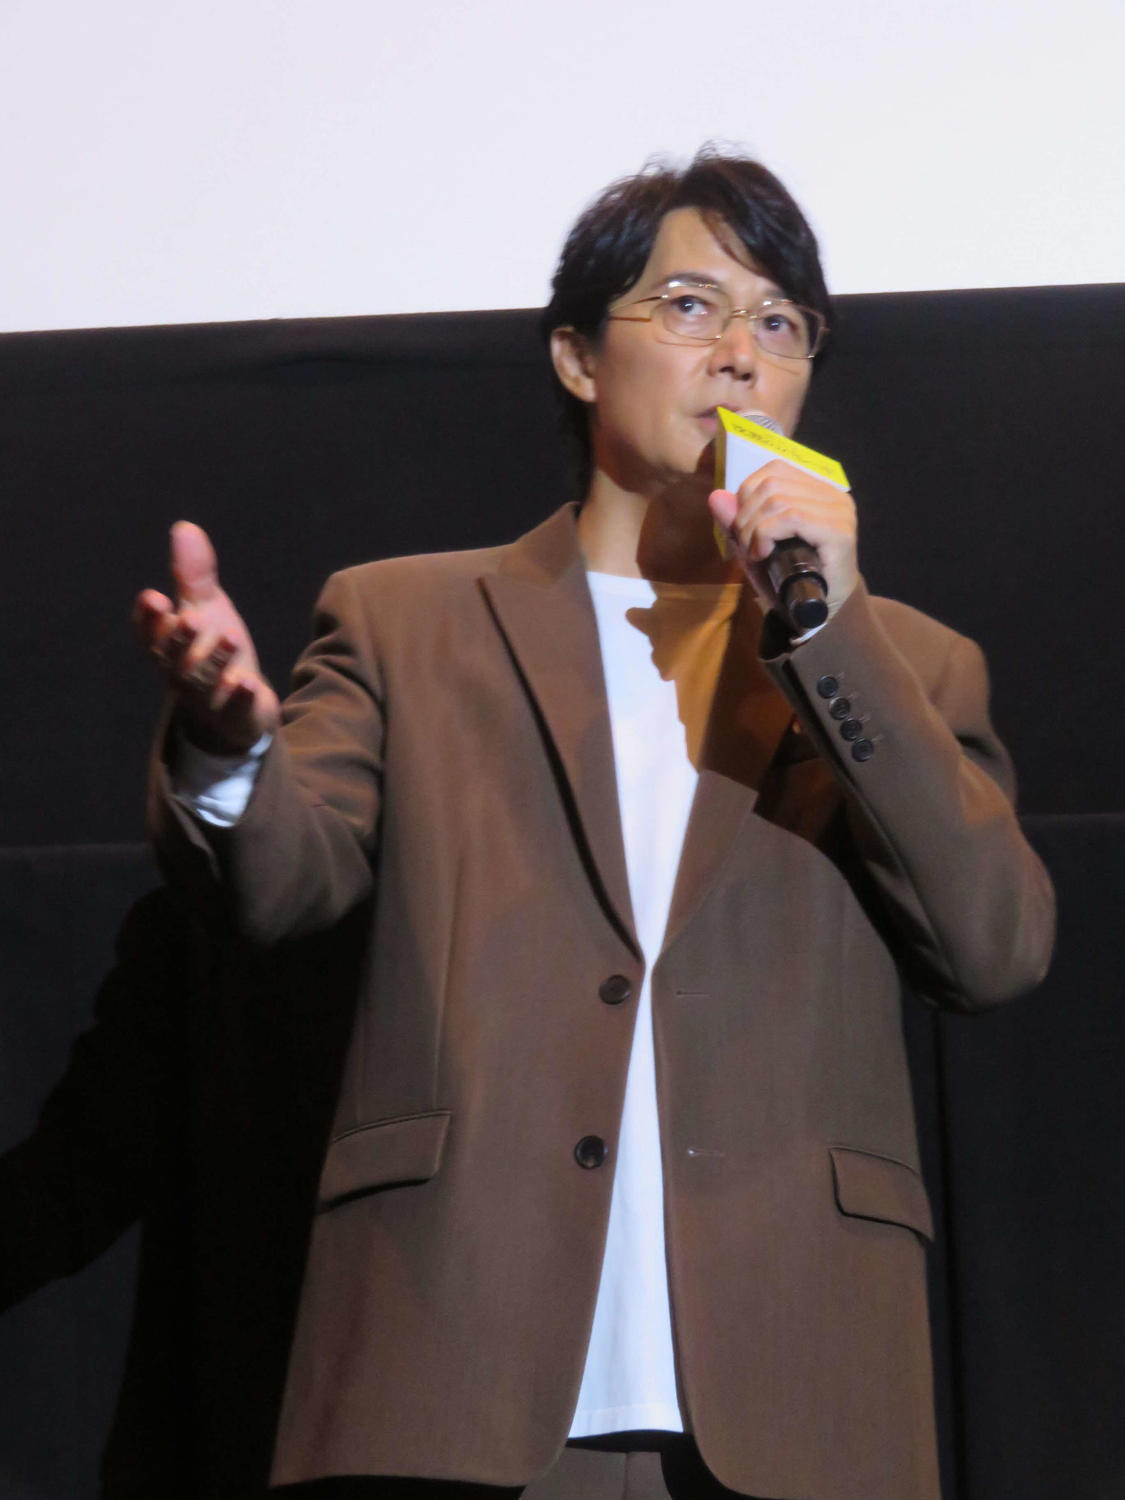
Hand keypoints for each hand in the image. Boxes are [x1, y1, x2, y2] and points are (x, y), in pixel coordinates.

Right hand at [133, 521, 279, 753]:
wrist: (236, 711)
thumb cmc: (212, 653)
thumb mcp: (206, 610)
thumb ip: (193, 576)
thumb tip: (184, 527)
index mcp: (167, 646)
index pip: (149, 633)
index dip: (149, 619)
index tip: (153, 598)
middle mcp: (180, 673)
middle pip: (174, 658)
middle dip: (180, 640)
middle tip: (189, 618)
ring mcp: (207, 698)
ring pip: (205, 682)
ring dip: (215, 661)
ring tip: (229, 638)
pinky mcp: (235, 717)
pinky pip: (234, 710)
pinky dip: (238, 697)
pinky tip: (247, 683)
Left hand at [708, 459, 858, 618]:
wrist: (818, 615)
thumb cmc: (789, 580)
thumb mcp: (755, 548)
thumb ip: (736, 522)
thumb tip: (715, 496)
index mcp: (817, 490)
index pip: (775, 470)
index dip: (747, 493)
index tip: (742, 526)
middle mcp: (833, 495)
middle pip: (772, 484)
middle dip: (745, 515)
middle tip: (745, 546)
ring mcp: (839, 512)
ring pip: (778, 499)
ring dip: (753, 529)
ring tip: (754, 553)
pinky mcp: (839, 532)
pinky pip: (792, 518)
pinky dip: (767, 534)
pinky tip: (763, 554)